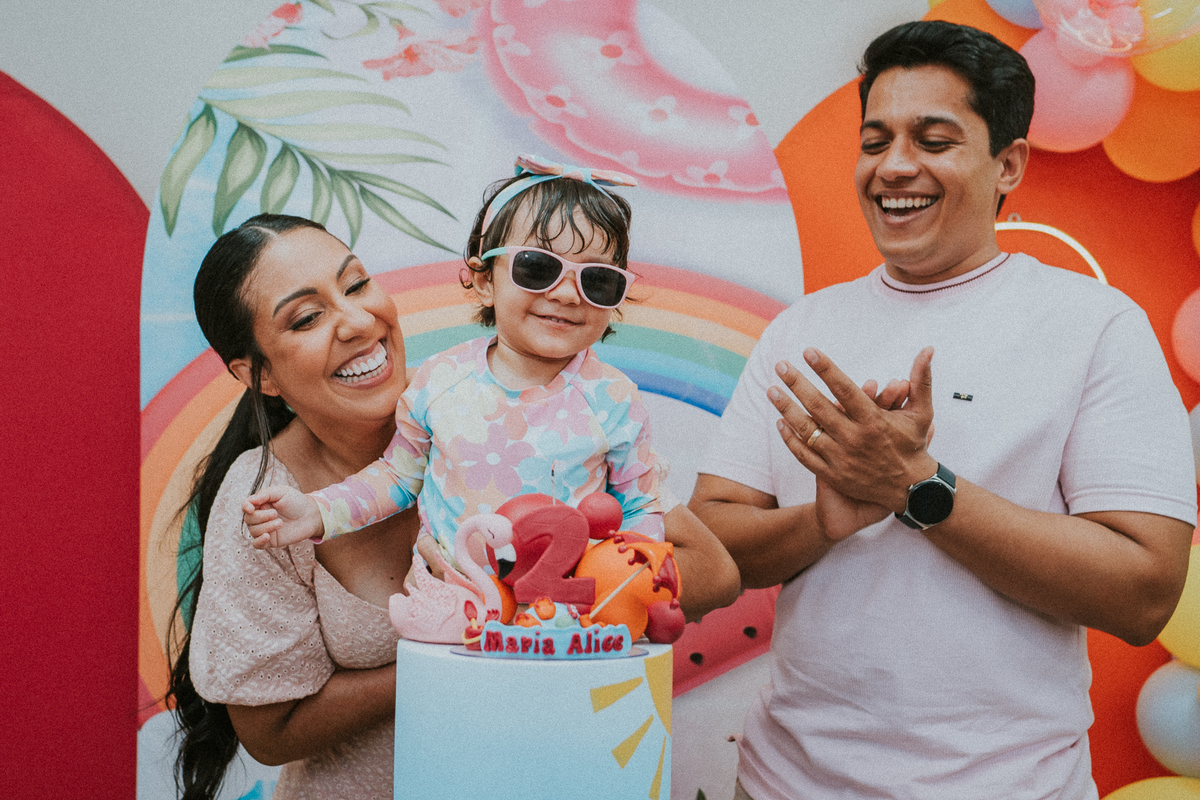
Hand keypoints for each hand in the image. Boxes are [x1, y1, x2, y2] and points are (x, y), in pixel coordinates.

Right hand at [243, 486, 323, 548]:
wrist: (311, 515)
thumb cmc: (296, 502)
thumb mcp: (282, 492)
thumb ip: (265, 494)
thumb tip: (250, 501)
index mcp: (261, 504)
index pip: (246, 505)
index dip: (245, 507)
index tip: (250, 508)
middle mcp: (260, 517)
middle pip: (249, 519)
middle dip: (261, 517)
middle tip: (275, 514)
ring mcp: (264, 529)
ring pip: (253, 531)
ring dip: (265, 527)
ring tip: (280, 523)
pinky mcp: (270, 540)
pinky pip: (257, 544)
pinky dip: (259, 541)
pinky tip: (267, 536)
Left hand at [769, 347, 937, 512]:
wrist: (911, 489)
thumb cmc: (914, 444)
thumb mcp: (922, 413)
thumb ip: (922, 379)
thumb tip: (928, 349)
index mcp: (874, 420)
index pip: (844, 388)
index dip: (825, 368)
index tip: (808, 351)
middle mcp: (854, 438)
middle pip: (818, 406)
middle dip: (797, 383)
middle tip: (780, 365)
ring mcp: (841, 458)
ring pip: (806, 430)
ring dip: (786, 408)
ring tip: (771, 390)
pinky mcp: (833, 474)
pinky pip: (804, 455)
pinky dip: (790, 439)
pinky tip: (780, 422)